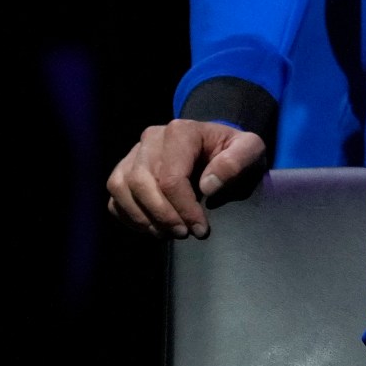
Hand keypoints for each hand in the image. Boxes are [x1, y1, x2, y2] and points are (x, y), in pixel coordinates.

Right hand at [105, 119, 267, 238]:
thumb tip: (208, 186)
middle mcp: (151, 138)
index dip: (184, 208)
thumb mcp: (251, 151)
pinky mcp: (124, 170)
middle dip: (163, 216)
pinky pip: (114, 197)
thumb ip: (237, 162)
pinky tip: (152, 228)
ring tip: (167, 234)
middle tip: (184, 234)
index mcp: (181, 131)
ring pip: (122, 188)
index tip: (201, 229)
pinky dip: (128, 217)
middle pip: (142, 183)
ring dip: (143, 218)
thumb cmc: (234, 152)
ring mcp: (134, 154)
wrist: (220, 150)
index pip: (172, 176)